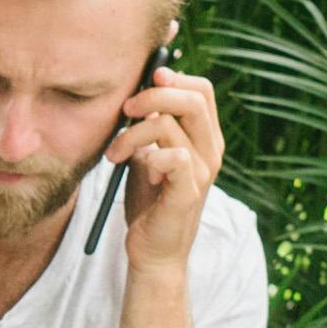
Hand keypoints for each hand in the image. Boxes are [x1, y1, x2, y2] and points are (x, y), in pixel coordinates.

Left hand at [106, 58, 222, 274]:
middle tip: (125, 109)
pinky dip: (148, 157)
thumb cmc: (149, 200)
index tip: (144, 80)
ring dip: (132, 133)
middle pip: (194, 98)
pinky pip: (175, 157)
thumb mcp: (148, 153)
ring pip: (171, 125)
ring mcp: (203, 172)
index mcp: (205, 138)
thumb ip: (151, 125)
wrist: (153, 250)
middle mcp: (211, 151)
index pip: (202, 90)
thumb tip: (136, 91)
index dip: (174, 77)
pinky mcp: (188, 193)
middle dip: (153, 94)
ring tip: (115, 153)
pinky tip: (137, 170)